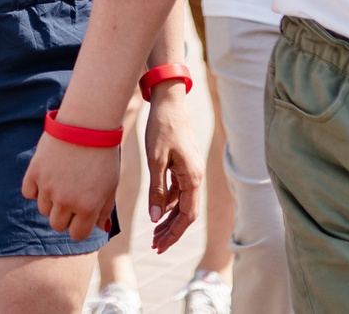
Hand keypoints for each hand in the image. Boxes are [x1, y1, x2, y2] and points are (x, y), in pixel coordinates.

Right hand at [23, 131, 119, 242]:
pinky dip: (35, 189)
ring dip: (50, 201)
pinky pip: (28, 193)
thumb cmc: (103, 155)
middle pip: (56, 225)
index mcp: (87, 207)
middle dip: (64, 216)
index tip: (80, 216)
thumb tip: (98, 228)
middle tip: (70, 198)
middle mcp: (65, 201)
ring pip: (42, 209)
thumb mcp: (110, 185)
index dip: (79, 227)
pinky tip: (46, 177)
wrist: (86, 124)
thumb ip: (103, 210)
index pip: (76, 235)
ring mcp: (48, 187)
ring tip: (61, 182)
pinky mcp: (34, 171)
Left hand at [139, 82, 201, 251]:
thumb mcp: (155, 159)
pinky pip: (177, 192)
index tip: (159, 247)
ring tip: (153, 235)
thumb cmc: (161, 127)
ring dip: (168, 219)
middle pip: (186, 213)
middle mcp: (195, 177)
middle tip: (155, 247)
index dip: (174, 233)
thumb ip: (156, 189)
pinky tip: (157, 211)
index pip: (186, 215)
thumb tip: (155, 218)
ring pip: (181, 204)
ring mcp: (190, 172)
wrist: (168, 101)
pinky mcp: (183, 166)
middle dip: (171, 231)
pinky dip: (167, 204)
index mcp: (192, 177)